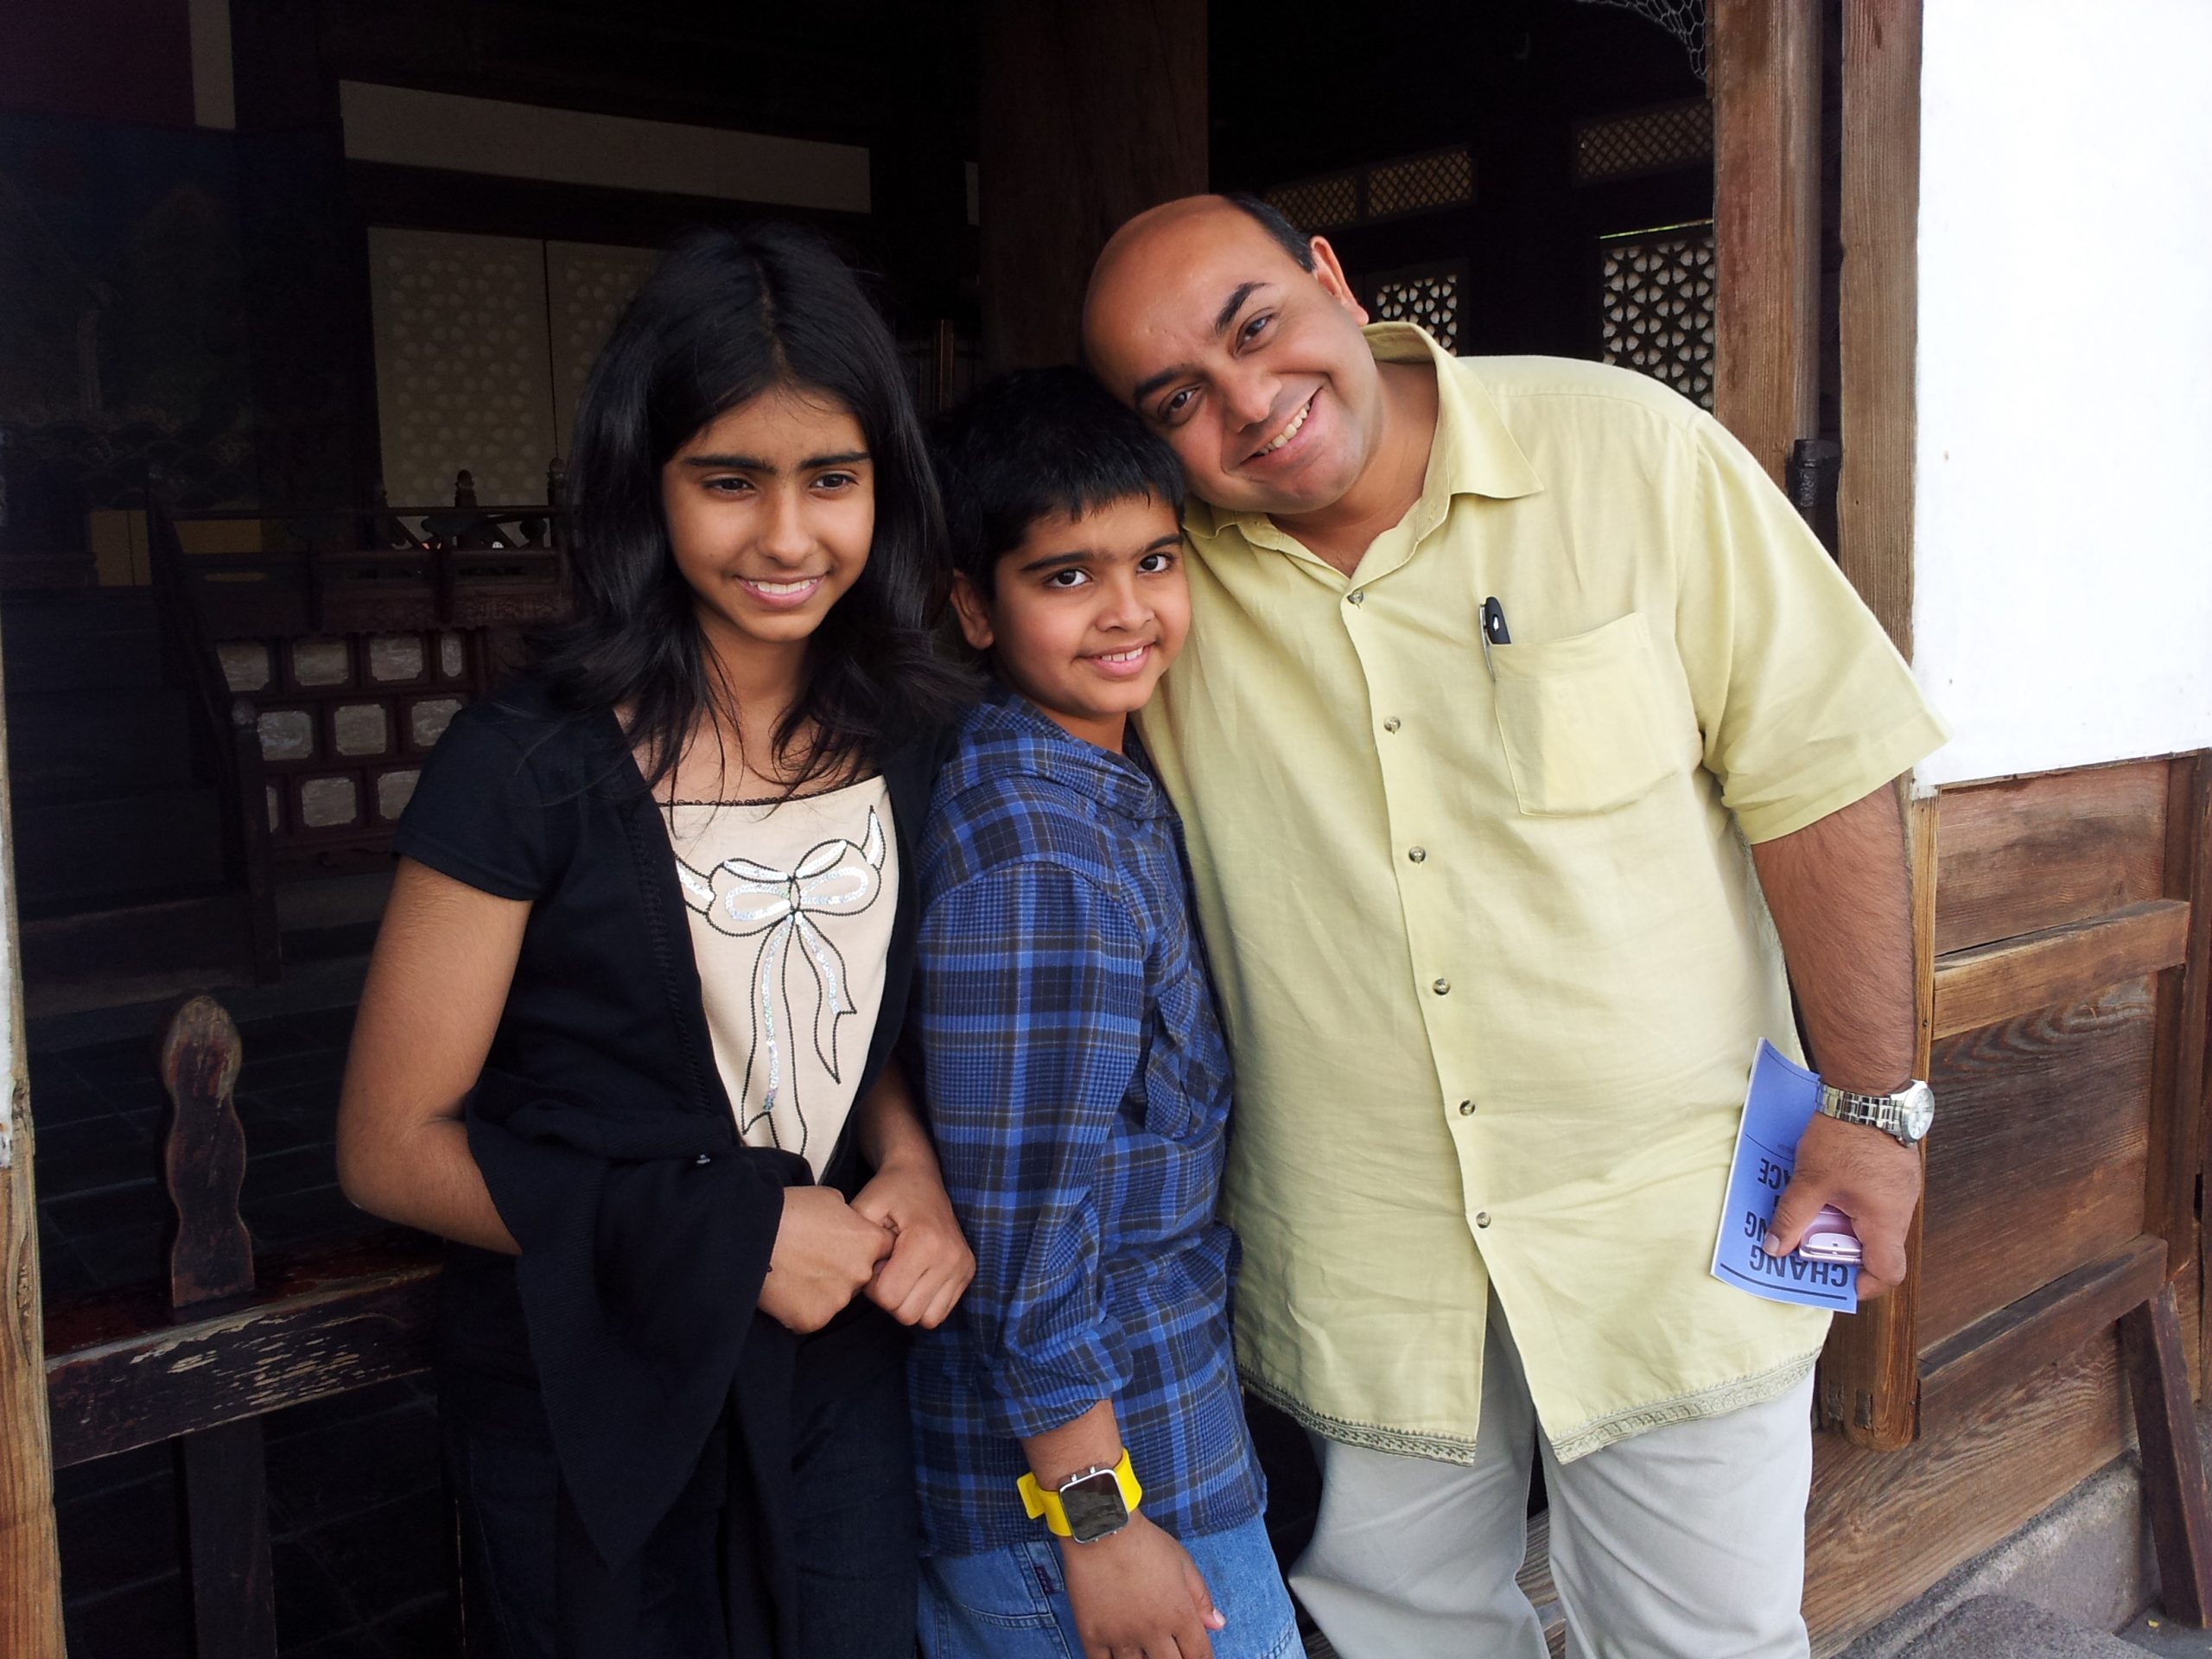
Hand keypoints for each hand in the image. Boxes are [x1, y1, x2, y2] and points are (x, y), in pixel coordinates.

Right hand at [757, 1187, 894, 1332]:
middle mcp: (861, 1273)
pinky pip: (813, 1314)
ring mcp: (838, 1300)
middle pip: (860, 1276)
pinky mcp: (814, 1320)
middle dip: (843, 1269)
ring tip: (795, 1269)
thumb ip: (850, 1218)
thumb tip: (850, 1226)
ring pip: (837, 1297)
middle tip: (813, 1257)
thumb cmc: (789, 1210)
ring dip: (822, 1289)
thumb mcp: (829, 1198)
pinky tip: (785, 1288)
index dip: (865, 1247)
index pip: (884, 1250)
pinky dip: (801, 1306)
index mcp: (869, 1241)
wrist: (750, 1234)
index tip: (845, 1244)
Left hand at [852, 1152, 973, 1327]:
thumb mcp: (863, 1208)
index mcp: (924, 1241)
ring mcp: (962, 1266)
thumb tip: (857, 1283)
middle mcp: (950, 1257)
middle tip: (885, 1268)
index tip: (873, 1261)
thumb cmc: (888, 1193)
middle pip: (907, 1314)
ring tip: (901, 1274)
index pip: (888, 1297)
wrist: (919, 1176)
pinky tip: (915, 1278)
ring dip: (907, 1303)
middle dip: (889, 1297)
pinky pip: (941, 1312)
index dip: (871, 1284)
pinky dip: (924, 1303)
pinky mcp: (967, 1272)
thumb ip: (856, 1247)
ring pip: (927, 1319)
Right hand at [1057, 1511, 1223, 1658]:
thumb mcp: (1182, 1562)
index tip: (1196, 1656)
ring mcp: (1121, 1636)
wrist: (1101, 1528)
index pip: (1199, 1654)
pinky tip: (1119, 1656)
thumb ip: (1201, 1596)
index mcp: (1179, 1614)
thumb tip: (1217, 1624)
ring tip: (1146, 1653)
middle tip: (1171, 1653)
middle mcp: (1152, 1631)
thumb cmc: (1144, 1541)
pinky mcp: (1093, 1635)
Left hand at [1765, 1113, 1922, 1297]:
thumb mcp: (1810, 1180)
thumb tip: (1775, 1247)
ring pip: (1875, 1222)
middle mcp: (1901, 1208)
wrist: (1867, 1091)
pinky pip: (1875, 1199)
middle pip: (1878, 1248)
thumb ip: (1792, 1217)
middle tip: (1811, 1242)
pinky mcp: (1895, 1170)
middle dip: (1843, 1250)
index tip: (1835, 1280)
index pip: (1888, 1271)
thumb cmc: (1844, 1136)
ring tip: (1815, 1211)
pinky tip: (1828, 1187)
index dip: (1863, 1284)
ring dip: (1846, 1223)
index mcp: (1886, 1219)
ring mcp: (1901, 1187)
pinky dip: (1852, 1203)